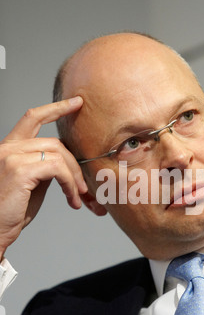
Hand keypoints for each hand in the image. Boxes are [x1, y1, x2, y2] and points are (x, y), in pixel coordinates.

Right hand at [0, 97, 87, 259]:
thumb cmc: (10, 211)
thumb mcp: (30, 184)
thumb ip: (44, 168)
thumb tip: (66, 165)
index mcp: (9, 148)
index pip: (32, 118)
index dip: (56, 108)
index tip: (76, 103)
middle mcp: (8, 148)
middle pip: (54, 142)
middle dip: (75, 164)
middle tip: (84, 187)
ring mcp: (12, 157)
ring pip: (59, 155)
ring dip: (74, 177)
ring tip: (78, 197)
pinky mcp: (19, 170)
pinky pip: (57, 169)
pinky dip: (70, 183)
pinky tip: (72, 199)